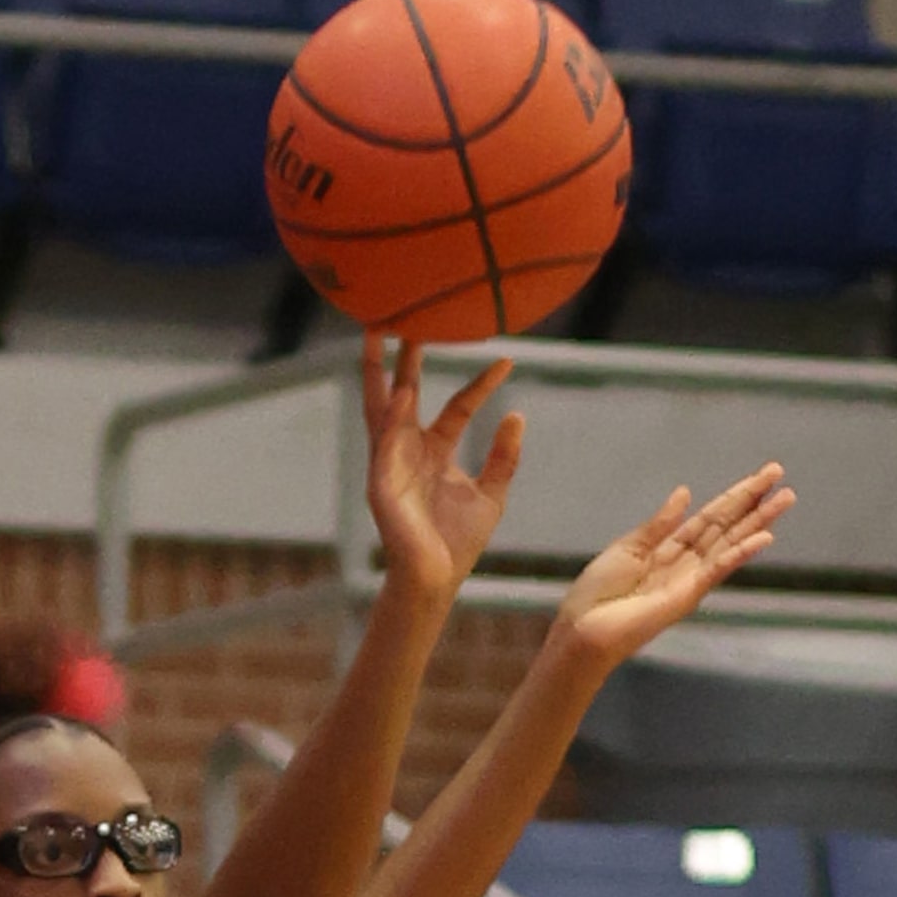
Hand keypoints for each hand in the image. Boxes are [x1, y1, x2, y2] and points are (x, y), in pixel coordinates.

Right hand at [364, 335, 525, 599]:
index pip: (457, 406)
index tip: (507, 359)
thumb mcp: (491, 493)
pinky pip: (384, 442)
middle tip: (407, 316)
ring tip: (379, 333)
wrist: (435, 579)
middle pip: (404, 392)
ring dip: (380, 371)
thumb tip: (516, 414)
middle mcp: (408, 450)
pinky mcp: (382, 482)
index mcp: (435, 452)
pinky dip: (390, 416)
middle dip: (404, 357)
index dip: (481, 383)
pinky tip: (398, 391)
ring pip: (382, 407)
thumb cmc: (457, 544)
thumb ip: (503, 457)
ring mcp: (391, 463)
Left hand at [555, 463, 794, 668]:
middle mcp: (686, 562)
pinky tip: (764, 537)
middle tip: (781, 476)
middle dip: (753, 502)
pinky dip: (740, 553)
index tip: (762, 476)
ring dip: (758, 521)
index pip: (709, 517)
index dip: (734, 496)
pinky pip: (718, 569)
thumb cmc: (597, 592)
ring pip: (729, 542)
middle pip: (725, 525)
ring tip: (786, 499)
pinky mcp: (688, 595)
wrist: (584, 629)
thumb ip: (658, 524)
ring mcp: (691, 578)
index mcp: (668, 548)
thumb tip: (684, 493)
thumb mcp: (627, 548)